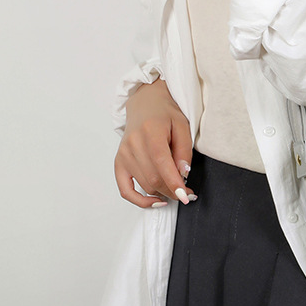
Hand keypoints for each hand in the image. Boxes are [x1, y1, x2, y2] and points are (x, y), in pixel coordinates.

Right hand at [114, 78, 195, 207]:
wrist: (146, 104)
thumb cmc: (166, 113)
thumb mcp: (182, 125)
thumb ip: (184, 150)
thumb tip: (183, 174)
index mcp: (151, 131)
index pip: (162, 163)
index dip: (174, 183)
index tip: (186, 196)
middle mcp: (133, 143)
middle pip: (153, 178)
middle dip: (172, 190)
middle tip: (187, 193)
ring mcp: (123, 154)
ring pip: (144, 184)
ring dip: (162, 193)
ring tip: (176, 191)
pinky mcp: (119, 162)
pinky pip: (125, 189)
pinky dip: (139, 200)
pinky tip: (155, 201)